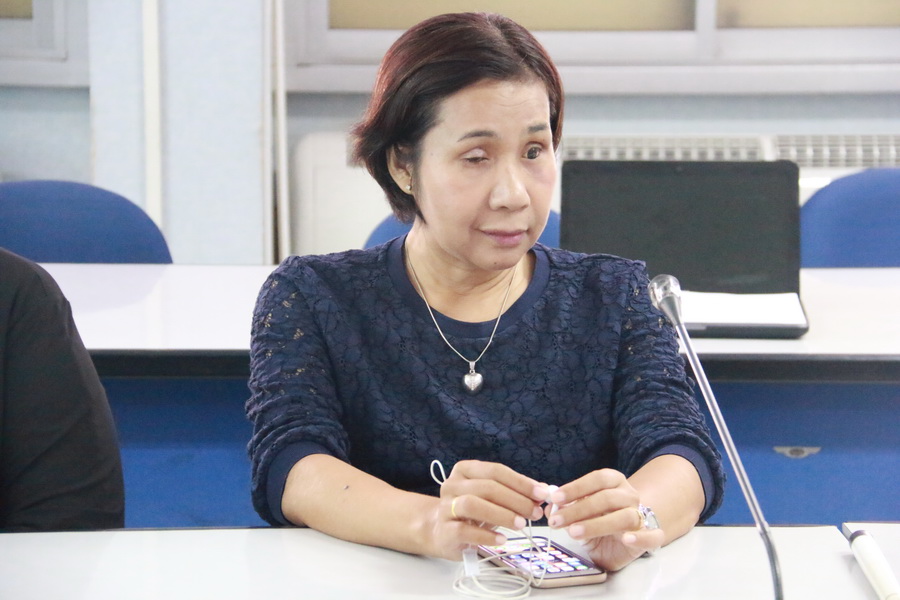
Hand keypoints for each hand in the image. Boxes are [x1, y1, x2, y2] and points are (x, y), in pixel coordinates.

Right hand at [428, 460, 545, 560]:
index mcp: (465, 470)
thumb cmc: (473, 513)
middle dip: (515, 500)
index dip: (520, 482)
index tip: (542, 493)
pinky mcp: (444, 531)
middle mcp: (452, 485)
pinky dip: (486, 536)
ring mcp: (445, 507)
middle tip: (535, 513)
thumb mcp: (493, 498)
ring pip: (472, 504)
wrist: (442, 532)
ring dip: (501, 514)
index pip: (496, 471)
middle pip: (486, 487)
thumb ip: (515, 492)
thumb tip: (544, 491)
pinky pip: (464, 531)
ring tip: (521, 524)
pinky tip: (502, 540)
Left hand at [544, 469, 664, 570]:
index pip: (597, 479)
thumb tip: (547, 506)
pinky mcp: (650, 537)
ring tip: (574, 532)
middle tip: (556, 521)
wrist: (624, 539)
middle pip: (607, 497)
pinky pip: (652, 536)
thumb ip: (565, 508)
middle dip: (578, 509)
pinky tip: (626, 539)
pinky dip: (640, 537)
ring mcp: (642, 515)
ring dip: (597, 524)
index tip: (555, 499)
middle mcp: (629, 496)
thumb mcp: (579, 514)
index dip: (576, 487)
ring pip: (625, 516)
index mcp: (614, 482)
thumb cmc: (600, 521)